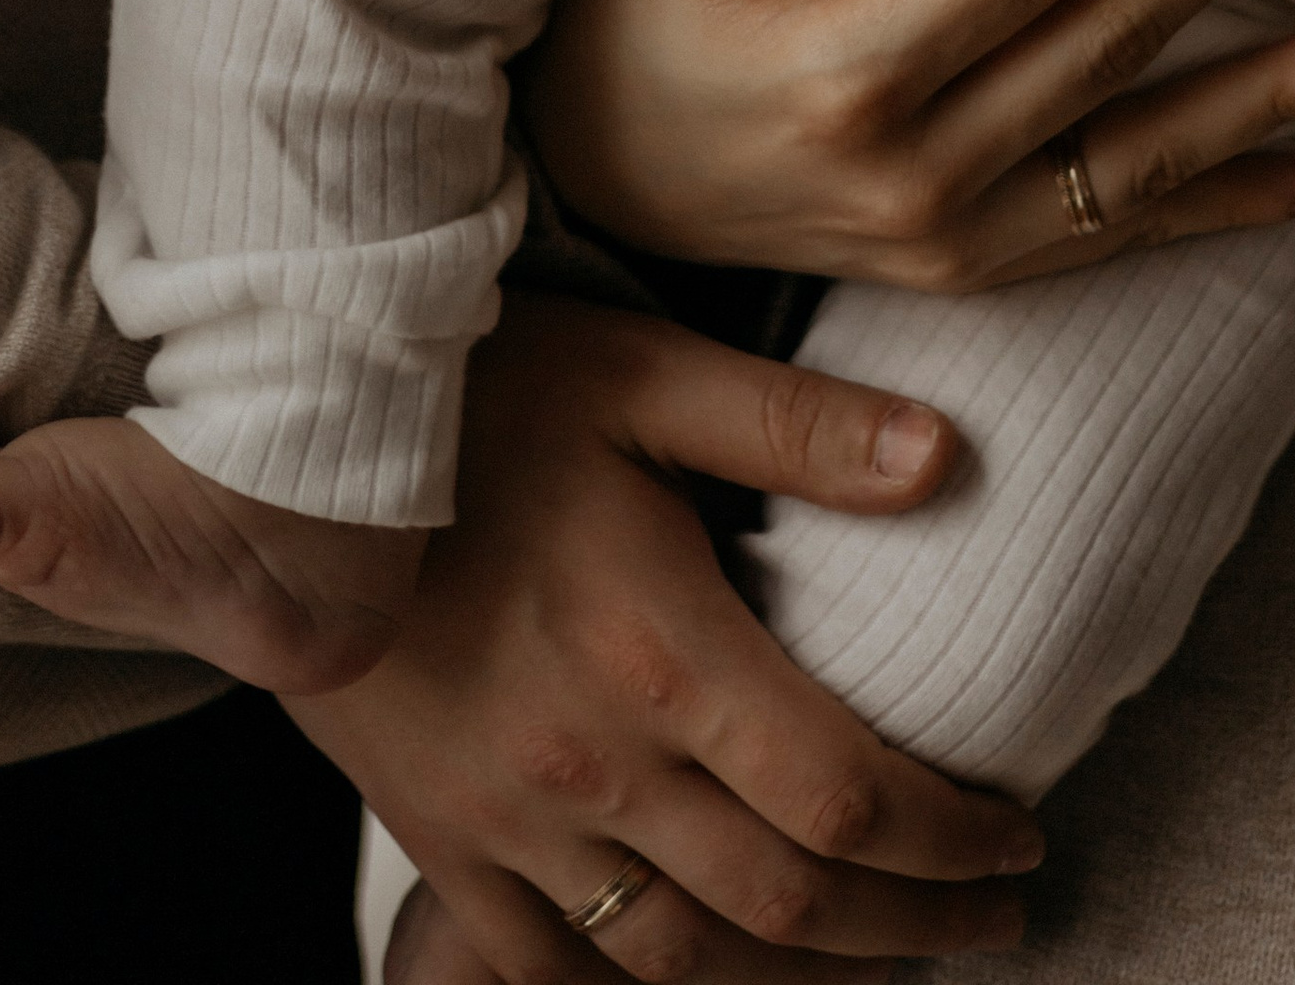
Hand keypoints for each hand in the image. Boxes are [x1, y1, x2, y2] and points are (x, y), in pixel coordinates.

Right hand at [289, 293, 1038, 983]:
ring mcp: (509, 824)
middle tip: (995, 921)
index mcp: (660, 651)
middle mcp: (592, 765)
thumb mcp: (643, 372)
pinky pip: (551, 978)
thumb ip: (796, 426)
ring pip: (684, 966)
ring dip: (803, 984)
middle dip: (912, 930)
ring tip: (888, 965)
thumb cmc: (477, 397)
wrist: (276, 464)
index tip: (1018, 844)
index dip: (951, 842)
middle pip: (787, 904)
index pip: (847, 796)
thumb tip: (946, 456)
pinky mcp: (442, 847)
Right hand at [527, 0, 1294, 288]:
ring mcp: (946, 241)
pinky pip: (1120, 241)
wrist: (582, 178)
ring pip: (1144, 158)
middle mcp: (913, 171)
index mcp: (847, 67)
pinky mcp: (966, 275)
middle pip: (1113, 42)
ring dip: (1272, 91)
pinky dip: (1231, 209)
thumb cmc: (625, 12)